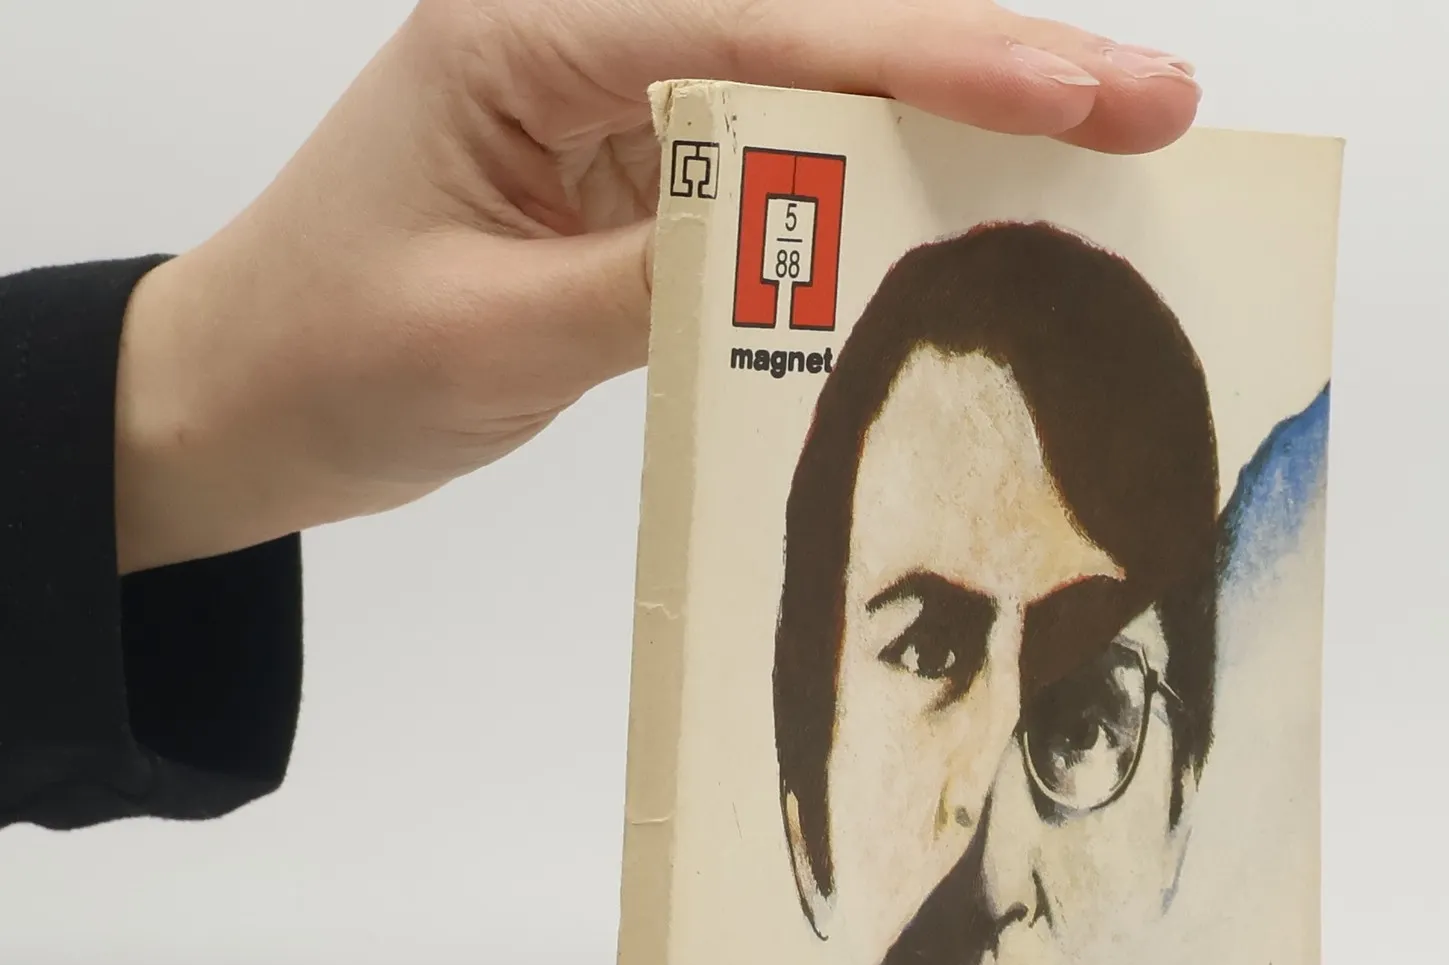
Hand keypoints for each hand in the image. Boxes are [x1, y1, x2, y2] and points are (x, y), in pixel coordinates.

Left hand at [115, 0, 1198, 574]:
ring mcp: (622, 101)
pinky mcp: (641, 173)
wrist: (245, 396)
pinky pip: (789, 168)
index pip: (766, 28)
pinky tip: (987, 204)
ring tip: (1112, 141)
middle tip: (1153, 102)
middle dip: (993, 65)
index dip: (931, 59)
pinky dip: (892, 186)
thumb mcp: (493, 334)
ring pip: (825, 89)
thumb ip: (660, 280)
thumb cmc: (326, 356)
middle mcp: (588, 35)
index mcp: (528, 30)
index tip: (1072, 93)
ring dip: (965, 118)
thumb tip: (820, 253)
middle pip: (823, 31)